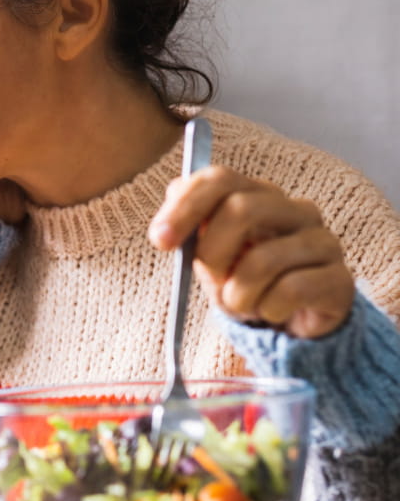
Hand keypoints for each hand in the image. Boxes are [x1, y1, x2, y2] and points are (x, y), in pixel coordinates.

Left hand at [148, 166, 354, 338]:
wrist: (289, 321)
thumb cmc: (244, 281)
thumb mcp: (210, 256)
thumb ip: (191, 231)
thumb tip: (170, 213)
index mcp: (257, 195)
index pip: (220, 178)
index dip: (185, 207)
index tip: (160, 241)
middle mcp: (294, 209)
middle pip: (242, 209)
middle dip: (212, 253)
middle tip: (211, 281)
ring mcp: (322, 241)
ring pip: (263, 260)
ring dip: (237, 294)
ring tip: (242, 304)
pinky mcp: (340, 278)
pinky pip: (290, 291)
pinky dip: (266, 309)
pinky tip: (270, 312)